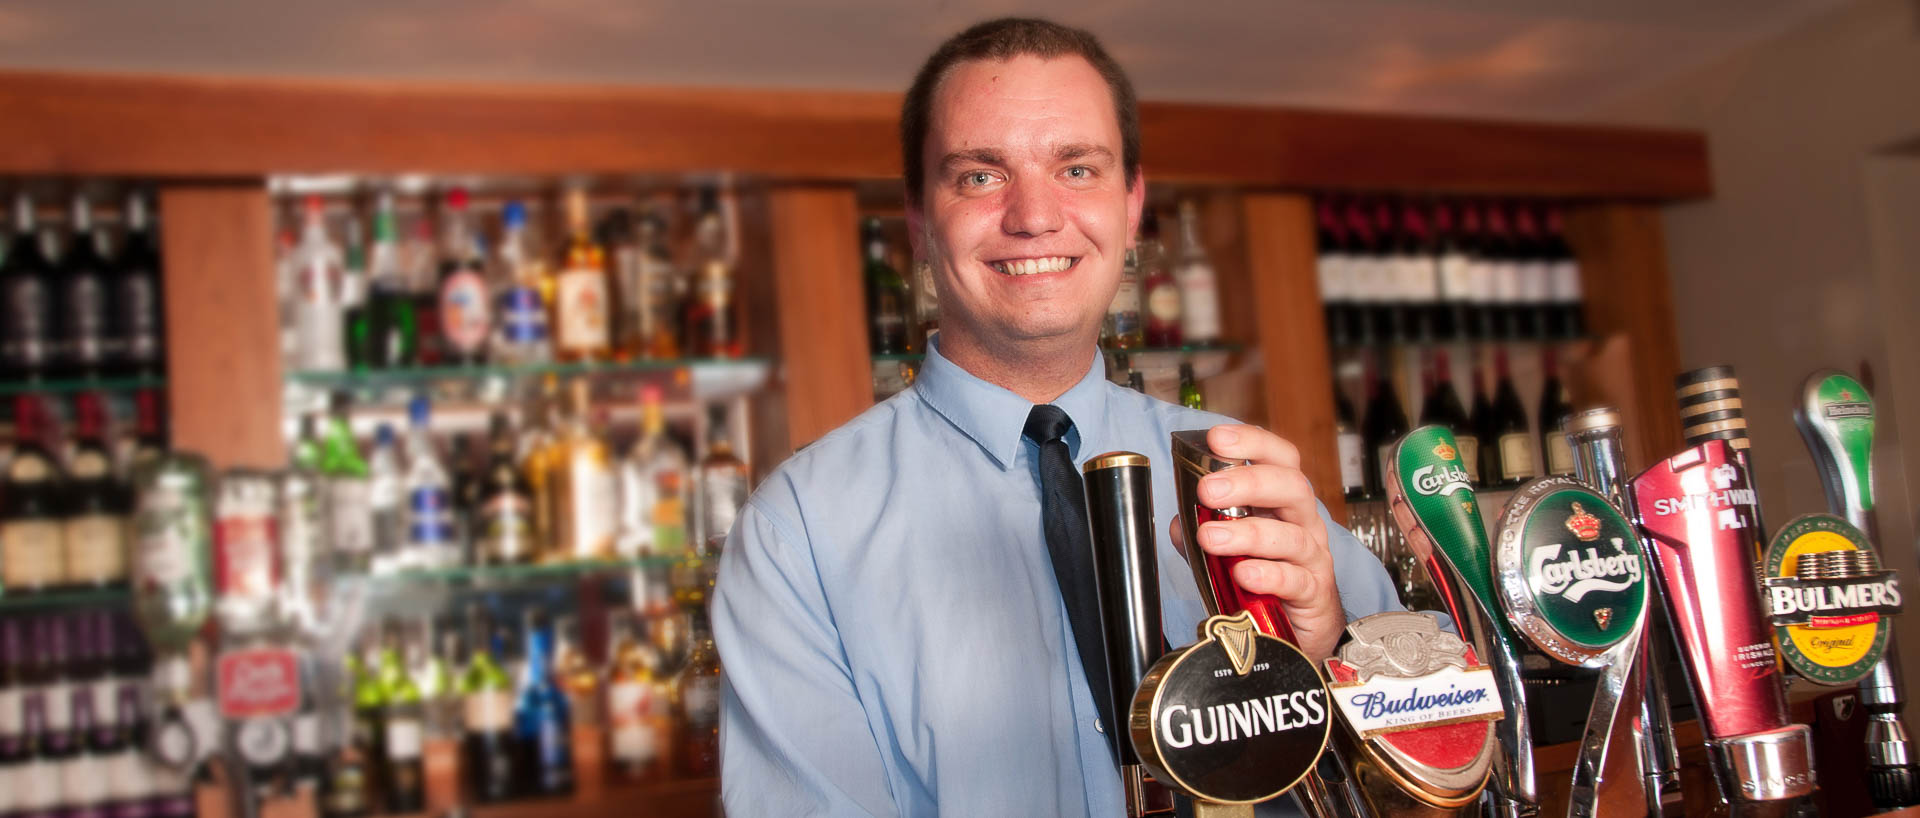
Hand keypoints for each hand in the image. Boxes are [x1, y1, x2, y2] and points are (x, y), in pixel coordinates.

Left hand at [1169, 424, 1343, 662]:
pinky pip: (1296, 580)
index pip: (1279, 460)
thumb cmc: (1268, 581)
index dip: (1252, 443)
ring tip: (1212, 538)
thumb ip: (1204, 533)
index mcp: (1282, 504)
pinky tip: (1244, 573)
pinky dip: (1269, 574)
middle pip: (1291, 488)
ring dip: (1248, 533)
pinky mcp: (1313, 594)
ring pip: (1291, 535)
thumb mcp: (1230, 550)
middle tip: (1208, 490)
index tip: (1218, 439)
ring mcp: (1312, 558)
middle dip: (1248, 482)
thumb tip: (1177, 524)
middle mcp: (1303, 524)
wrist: (1300, 632)